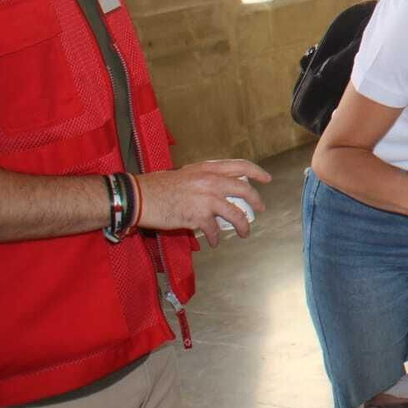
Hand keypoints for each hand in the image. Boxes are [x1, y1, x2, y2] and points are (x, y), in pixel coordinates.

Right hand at [137, 159, 270, 247]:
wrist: (140, 197)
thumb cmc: (159, 186)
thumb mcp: (187, 174)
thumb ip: (205, 179)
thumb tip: (220, 190)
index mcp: (208, 168)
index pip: (240, 166)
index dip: (256, 172)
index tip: (266, 178)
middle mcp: (211, 181)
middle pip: (244, 190)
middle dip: (256, 200)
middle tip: (260, 209)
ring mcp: (206, 199)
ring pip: (236, 214)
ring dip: (243, 226)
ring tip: (244, 233)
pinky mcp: (197, 216)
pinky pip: (214, 230)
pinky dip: (215, 238)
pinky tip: (214, 242)